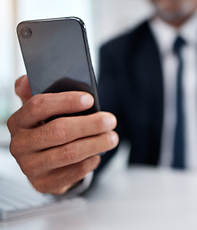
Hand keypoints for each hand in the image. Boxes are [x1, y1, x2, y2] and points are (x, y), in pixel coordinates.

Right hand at [7, 76, 118, 194]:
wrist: (41, 165)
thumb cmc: (46, 130)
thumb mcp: (40, 113)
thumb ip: (35, 94)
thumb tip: (28, 79)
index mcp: (18, 121)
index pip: (39, 106)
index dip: (66, 101)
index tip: (90, 99)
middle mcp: (19, 145)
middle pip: (58, 131)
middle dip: (89, 125)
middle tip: (110, 120)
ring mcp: (30, 166)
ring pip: (68, 153)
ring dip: (95, 144)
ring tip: (112, 138)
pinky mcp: (44, 183)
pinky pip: (72, 173)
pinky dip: (89, 162)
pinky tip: (97, 155)